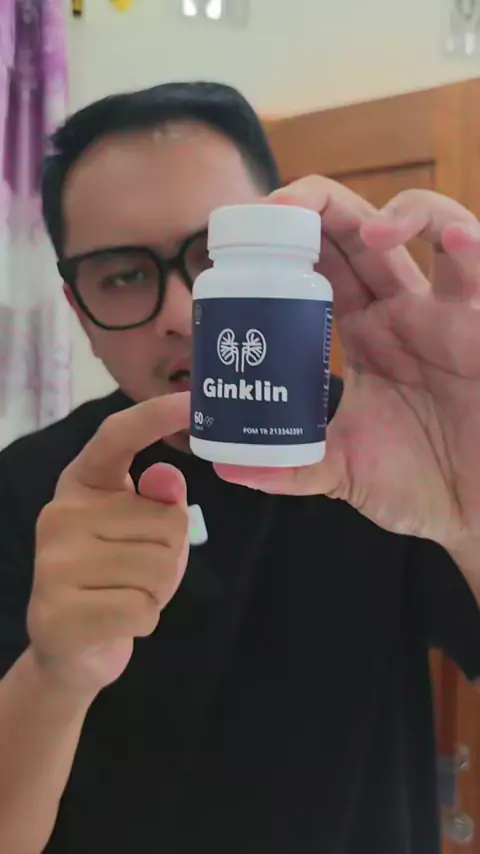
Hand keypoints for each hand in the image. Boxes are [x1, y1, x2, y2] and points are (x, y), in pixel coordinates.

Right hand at [28, 393, 189, 697]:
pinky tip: (117, 621)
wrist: (70, 649)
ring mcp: (54, 562)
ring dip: (158, 592)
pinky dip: (145, 621)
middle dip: (170, 557)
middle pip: (167, 523)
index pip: (116, 437)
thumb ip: (161, 504)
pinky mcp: (58, 612)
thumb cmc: (116, 580)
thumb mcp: (146, 535)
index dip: (155, 415)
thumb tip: (167, 476)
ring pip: (159, 569)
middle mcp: (61, 514)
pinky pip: (142, 610)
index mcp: (82, 485)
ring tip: (126, 596)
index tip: (193, 399)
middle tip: (138, 574)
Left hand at [215, 177, 479, 552]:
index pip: (323, 265)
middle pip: (362, 233)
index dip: (288, 238)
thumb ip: (288, 467)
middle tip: (278, 208)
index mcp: (365, 332)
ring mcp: (449, 314)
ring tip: (368, 228)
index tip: (243, 236)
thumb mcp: (342, 470)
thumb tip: (227, 468)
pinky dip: (472, 249)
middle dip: (322, 207)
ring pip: (432, 228)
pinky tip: (453, 241)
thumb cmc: (419, 484)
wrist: (475, 512)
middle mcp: (403, 310)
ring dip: (401, 212)